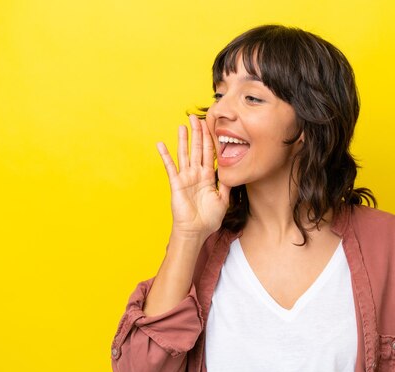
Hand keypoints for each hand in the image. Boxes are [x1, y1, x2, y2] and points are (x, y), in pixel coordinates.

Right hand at [156, 115, 230, 238]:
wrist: (196, 232)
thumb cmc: (209, 219)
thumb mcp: (223, 200)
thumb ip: (227, 185)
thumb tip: (233, 172)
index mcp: (208, 177)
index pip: (210, 153)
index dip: (210, 139)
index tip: (211, 126)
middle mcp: (196, 174)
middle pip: (197, 149)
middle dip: (198, 133)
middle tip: (196, 117)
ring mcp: (186, 178)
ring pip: (185, 154)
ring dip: (184, 140)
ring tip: (182, 125)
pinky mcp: (177, 184)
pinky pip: (170, 167)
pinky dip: (165, 156)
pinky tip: (161, 144)